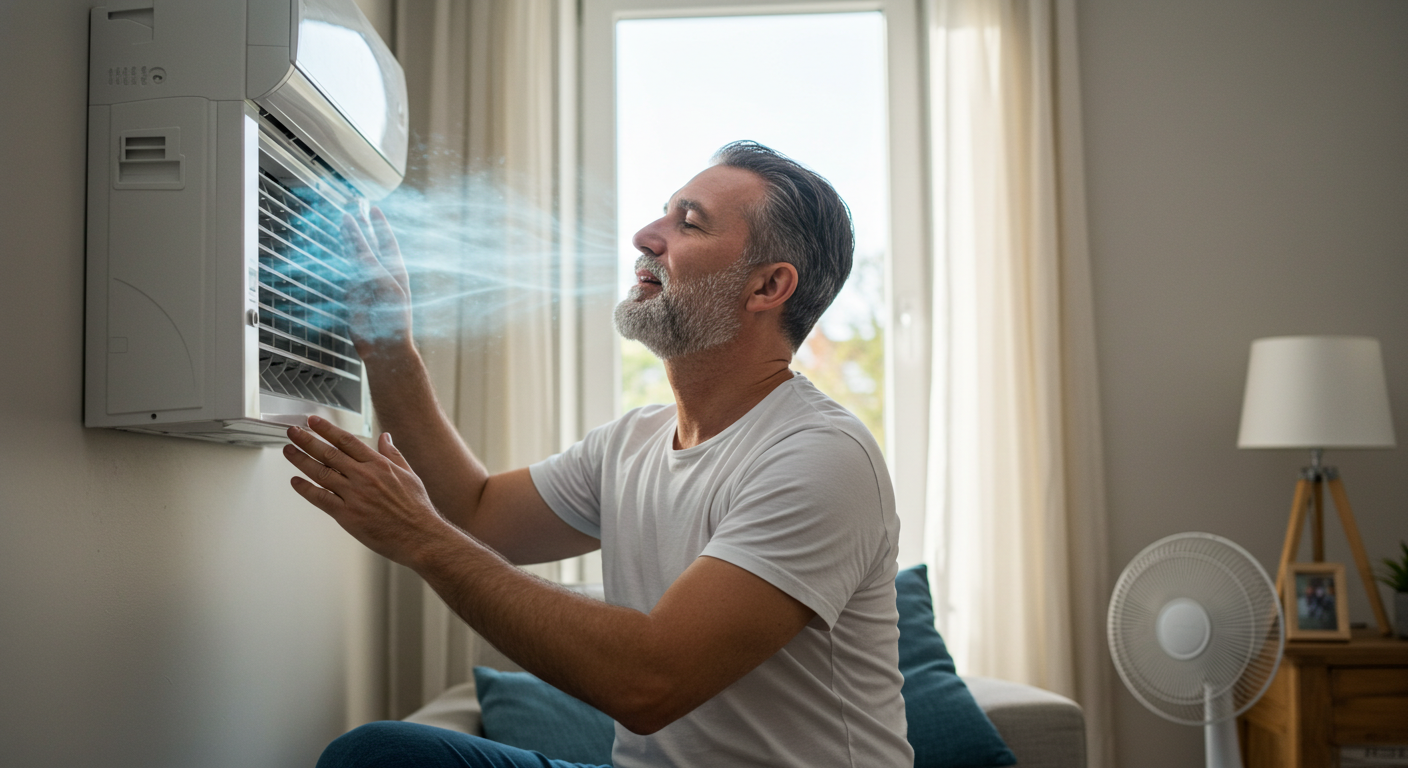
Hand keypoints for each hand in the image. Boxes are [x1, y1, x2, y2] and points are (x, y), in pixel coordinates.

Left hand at [283, 415, 450, 565]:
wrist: (419, 536)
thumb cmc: (416, 508)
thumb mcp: (409, 474)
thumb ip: (393, 454)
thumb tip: (385, 437)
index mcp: (378, 464)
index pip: (346, 441)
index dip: (327, 429)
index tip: (313, 421)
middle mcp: (363, 476)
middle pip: (329, 453)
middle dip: (307, 439)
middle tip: (293, 431)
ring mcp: (354, 495)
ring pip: (321, 473)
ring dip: (301, 460)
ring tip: (288, 450)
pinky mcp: (347, 515)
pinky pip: (321, 499)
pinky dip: (306, 489)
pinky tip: (295, 482)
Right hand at [342, 207, 412, 353]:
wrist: (383, 345)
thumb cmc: (392, 318)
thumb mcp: (385, 285)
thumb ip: (371, 263)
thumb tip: (358, 242)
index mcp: (395, 270)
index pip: (387, 241)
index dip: (380, 225)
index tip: (373, 208)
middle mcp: (381, 273)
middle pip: (370, 244)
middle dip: (362, 227)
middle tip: (353, 208)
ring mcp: (366, 281)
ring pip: (356, 254)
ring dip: (350, 237)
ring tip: (343, 219)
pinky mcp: (353, 291)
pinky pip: (347, 268)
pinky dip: (343, 254)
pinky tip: (339, 241)